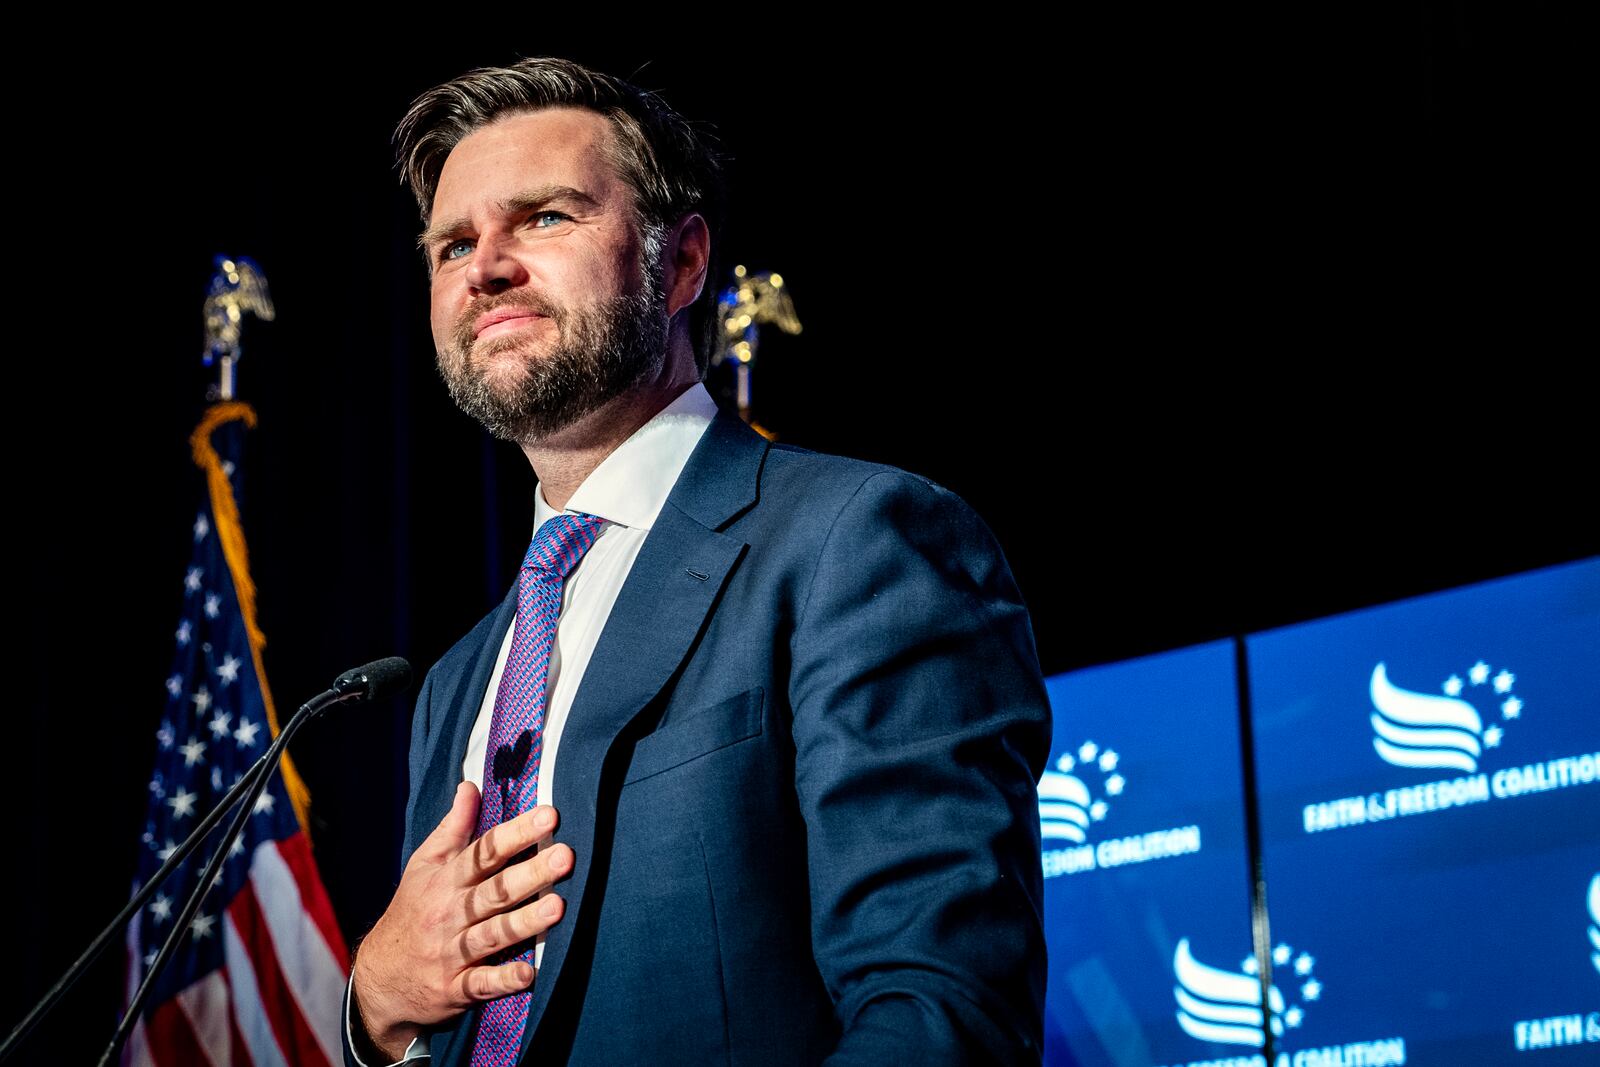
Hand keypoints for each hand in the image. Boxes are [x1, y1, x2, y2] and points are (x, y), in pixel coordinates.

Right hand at [351, 781, 572, 1060]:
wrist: (379, 978)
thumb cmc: (412, 912)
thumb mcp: (424, 866)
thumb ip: (453, 829)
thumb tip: (471, 786)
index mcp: (447, 880)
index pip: (485, 852)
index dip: (516, 833)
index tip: (549, 815)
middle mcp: (451, 913)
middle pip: (495, 890)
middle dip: (531, 873)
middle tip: (566, 855)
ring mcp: (452, 952)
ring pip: (492, 934)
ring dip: (525, 922)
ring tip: (557, 907)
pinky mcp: (454, 988)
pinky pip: (480, 984)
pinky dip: (503, 980)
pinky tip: (529, 974)